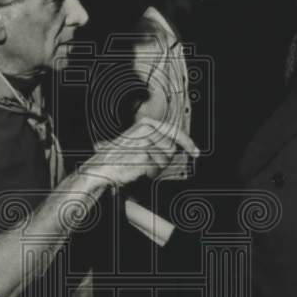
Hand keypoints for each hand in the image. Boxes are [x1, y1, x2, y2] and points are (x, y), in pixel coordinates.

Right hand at [81, 117, 198, 187]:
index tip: (196, 152)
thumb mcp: (137, 140)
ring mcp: (145, 143)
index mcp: (146, 123)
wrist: (100, 167)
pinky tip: (138, 170)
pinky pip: (156, 169)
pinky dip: (149, 173)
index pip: (174, 132)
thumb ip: (156, 139)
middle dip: (165, 159)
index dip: (188, 143)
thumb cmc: (117, 156)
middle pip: (171, 149)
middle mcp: (146, 131)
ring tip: (140, 165)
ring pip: (165, 160)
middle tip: (149, 162)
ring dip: (156, 167)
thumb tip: (179, 145)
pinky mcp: (143, 157)